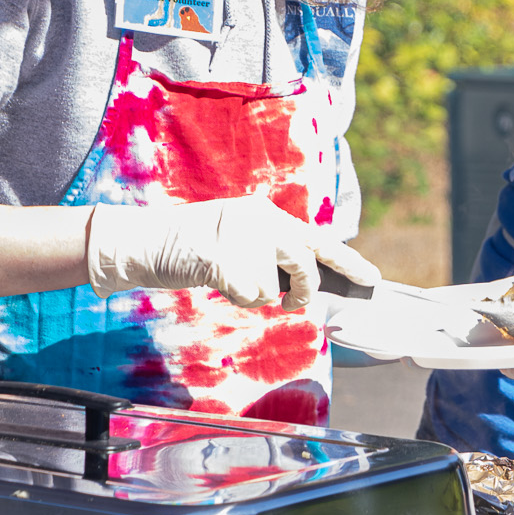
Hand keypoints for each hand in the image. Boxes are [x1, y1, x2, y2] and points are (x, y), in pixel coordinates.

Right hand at [87, 197, 380, 311]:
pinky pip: (251, 297)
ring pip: (274, 287)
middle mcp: (260, 220)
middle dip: (304, 288)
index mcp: (265, 212)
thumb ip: (268, 249)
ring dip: (256, 295)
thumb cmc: (187, 245)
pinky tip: (217, 283)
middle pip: (304, 262)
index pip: (316, 238)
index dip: (345, 260)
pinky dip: (237, 300)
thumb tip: (298, 280)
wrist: (142, 241)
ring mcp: (242, 239)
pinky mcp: (225, 260)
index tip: (370, 278)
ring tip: (229, 280)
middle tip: (293, 302)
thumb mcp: (235, 235)